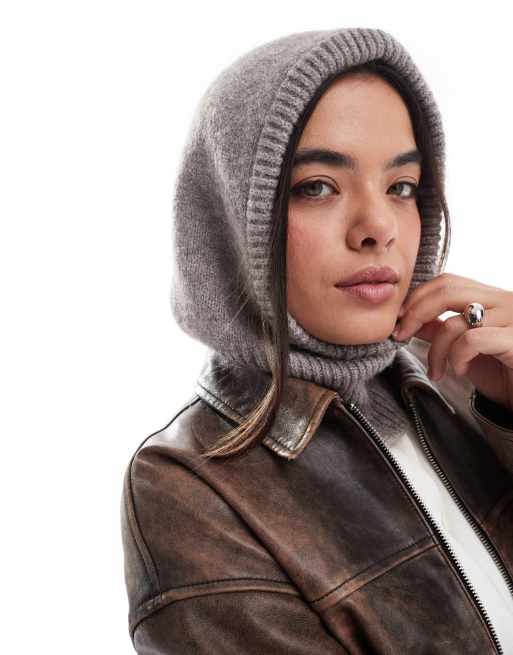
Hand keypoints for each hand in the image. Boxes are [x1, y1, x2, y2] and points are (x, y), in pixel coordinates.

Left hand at [391, 272, 512, 412]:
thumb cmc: (502, 373)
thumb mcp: (464, 348)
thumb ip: (440, 330)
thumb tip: (410, 320)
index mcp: (491, 297)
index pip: (447, 281)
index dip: (418, 297)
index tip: (400, 320)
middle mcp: (505, 300)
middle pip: (447, 291)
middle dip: (415, 313)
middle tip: (401, 335)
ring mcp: (512, 318)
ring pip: (454, 323)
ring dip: (436, 350)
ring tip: (437, 370)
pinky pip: (470, 341)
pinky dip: (457, 357)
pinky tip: (461, 370)